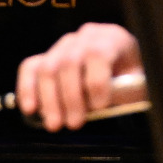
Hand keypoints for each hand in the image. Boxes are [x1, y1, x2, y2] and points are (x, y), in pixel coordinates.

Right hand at [16, 23, 143, 130]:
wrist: (125, 78)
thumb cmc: (131, 83)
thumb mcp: (135, 87)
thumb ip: (120, 93)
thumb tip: (98, 107)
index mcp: (112, 38)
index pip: (97, 53)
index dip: (96, 81)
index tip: (99, 106)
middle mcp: (86, 37)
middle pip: (69, 62)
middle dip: (70, 97)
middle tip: (74, 123)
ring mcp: (64, 45)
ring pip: (48, 68)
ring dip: (50, 100)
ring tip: (55, 124)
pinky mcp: (46, 57)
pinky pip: (30, 68)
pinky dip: (28, 89)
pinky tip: (30, 109)